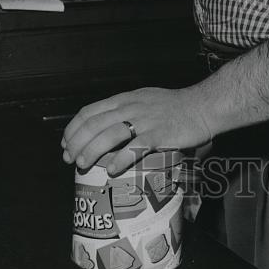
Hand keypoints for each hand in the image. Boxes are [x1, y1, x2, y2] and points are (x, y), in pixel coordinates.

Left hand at [61, 85, 213, 175]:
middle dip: (77, 143)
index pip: (90, 111)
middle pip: (95, 124)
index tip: (66, 143)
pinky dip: (120, 159)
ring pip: (110, 135)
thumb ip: (126, 110)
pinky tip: (111, 170)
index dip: (73, 128)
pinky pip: (135, 148)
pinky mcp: (159, 135)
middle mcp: (131, 108)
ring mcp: (145, 121)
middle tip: (70, 158)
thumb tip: (106, 129)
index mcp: (125, 99)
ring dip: (92, 151)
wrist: (202, 106)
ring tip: (82, 165)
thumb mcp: (144, 100)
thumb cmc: (175, 106)